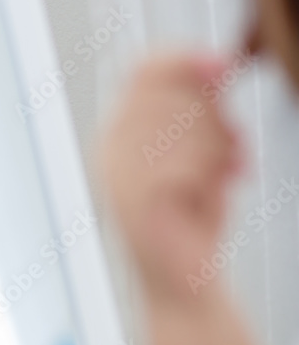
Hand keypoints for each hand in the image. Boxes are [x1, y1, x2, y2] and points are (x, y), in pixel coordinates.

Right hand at [98, 53, 245, 303]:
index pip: (143, 71)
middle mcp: (110, 150)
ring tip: (225, 174)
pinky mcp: (134, 202)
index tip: (225, 64)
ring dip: (221, 150)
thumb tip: (221, 63)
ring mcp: (118, 176)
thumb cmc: (193, 220)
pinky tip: (219, 190)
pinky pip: (185, 166)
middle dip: (217, 117)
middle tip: (233, 148)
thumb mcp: (202, 152)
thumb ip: (203, 110)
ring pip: (186, 129)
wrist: (184, 284)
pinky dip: (213, 177)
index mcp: (120, 133)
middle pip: (173, 95)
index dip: (185, 60)